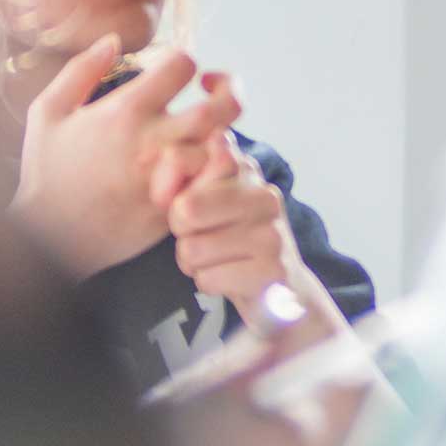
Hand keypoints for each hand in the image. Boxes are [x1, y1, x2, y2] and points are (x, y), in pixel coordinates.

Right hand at [10, 36, 239, 276]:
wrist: (48, 238)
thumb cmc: (45, 173)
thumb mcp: (46, 113)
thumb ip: (80, 71)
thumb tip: (113, 40)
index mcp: (125, 111)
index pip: (183, 66)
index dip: (184, 61)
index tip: (175, 71)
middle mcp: (153, 142)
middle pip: (220, 107)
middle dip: (227, 90)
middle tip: (214, 90)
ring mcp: (170, 178)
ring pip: (222, 145)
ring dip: (220, 132)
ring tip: (205, 129)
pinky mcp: (176, 208)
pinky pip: (213, 182)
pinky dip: (215, 168)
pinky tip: (200, 162)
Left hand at [163, 134, 305, 335]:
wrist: (280, 286)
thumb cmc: (230, 235)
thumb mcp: (202, 194)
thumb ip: (178, 175)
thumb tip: (165, 194)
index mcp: (244, 167)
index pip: (178, 158)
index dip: (164, 187)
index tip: (180, 202)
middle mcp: (264, 194)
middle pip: (184, 210)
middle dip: (182, 231)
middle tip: (203, 236)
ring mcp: (272, 233)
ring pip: (192, 249)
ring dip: (194, 262)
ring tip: (219, 259)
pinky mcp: (272, 271)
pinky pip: (207, 278)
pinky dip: (209, 283)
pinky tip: (230, 277)